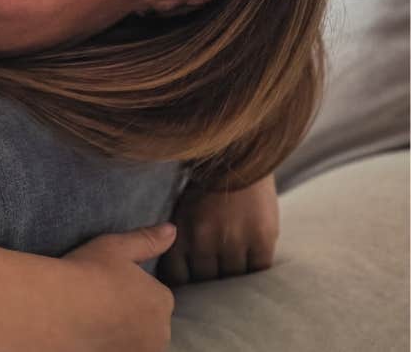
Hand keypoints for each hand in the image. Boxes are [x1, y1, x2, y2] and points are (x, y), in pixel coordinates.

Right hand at [58, 223, 176, 351]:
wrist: (56, 309)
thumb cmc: (87, 273)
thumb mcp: (116, 247)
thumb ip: (147, 240)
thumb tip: (173, 229)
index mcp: (161, 300)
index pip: (153, 298)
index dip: (129, 292)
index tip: (106, 288)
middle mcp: (159, 332)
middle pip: (148, 324)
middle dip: (131, 318)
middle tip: (98, 306)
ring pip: (135, 342)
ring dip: (122, 336)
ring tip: (93, 325)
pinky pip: (119, 351)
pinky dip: (109, 347)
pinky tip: (90, 340)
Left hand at [157, 174, 278, 285]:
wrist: (238, 154)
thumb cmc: (205, 182)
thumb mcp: (182, 207)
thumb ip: (180, 238)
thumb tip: (176, 270)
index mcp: (181, 231)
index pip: (178, 276)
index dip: (183, 284)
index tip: (188, 284)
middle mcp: (205, 240)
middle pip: (206, 281)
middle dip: (207, 284)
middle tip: (212, 282)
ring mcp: (235, 240)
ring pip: (233, 279)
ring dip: (233, 281)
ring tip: (233, 277)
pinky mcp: (262, 238)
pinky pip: (259, 270)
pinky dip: (255, 273)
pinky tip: (252, 267)